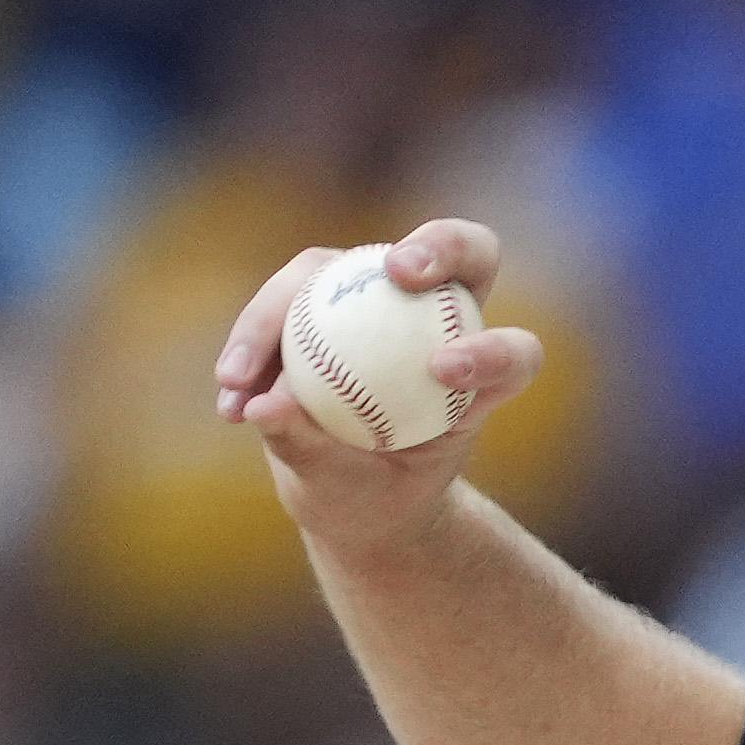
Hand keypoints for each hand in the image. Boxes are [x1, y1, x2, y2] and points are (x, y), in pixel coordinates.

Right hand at [214, 219, 547, 555]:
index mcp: (479, 381)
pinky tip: (232, 396)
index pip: (513, 352)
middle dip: (440, 246)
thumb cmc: (373, 498)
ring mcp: (380, 303)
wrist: (348, 497)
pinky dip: (251, 344)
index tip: (441, 371)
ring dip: (281, 313)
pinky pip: (285, 299)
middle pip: (462, 255)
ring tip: (240, 383)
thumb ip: (314, 449)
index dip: (491, 350)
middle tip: (395, 270)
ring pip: (338, 268)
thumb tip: (267, 405)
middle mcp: (439, 324)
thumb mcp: (349, 492)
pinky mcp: (326, 299)